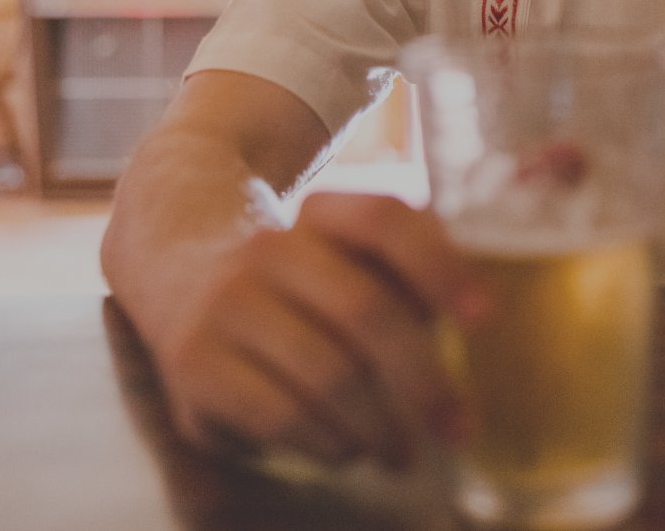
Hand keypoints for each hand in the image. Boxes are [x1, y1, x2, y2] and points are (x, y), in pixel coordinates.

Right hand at [148, 193, 487, 468]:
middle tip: (458, 428)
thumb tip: (477, 312)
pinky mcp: (195, 367)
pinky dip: (328, 444)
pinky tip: (345, 449)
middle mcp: (268, 249)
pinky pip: (281, 417)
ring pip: (328, 374)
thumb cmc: (306, 279)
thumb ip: (415, 267)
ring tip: (401, 451)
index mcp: (321, 213)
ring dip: (380, 426)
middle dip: (424, 380)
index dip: (439, 266)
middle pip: (365, 309)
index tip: (485, 319)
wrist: (178, 271)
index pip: (384, 220)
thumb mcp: (355, 254)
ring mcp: (225, 306)